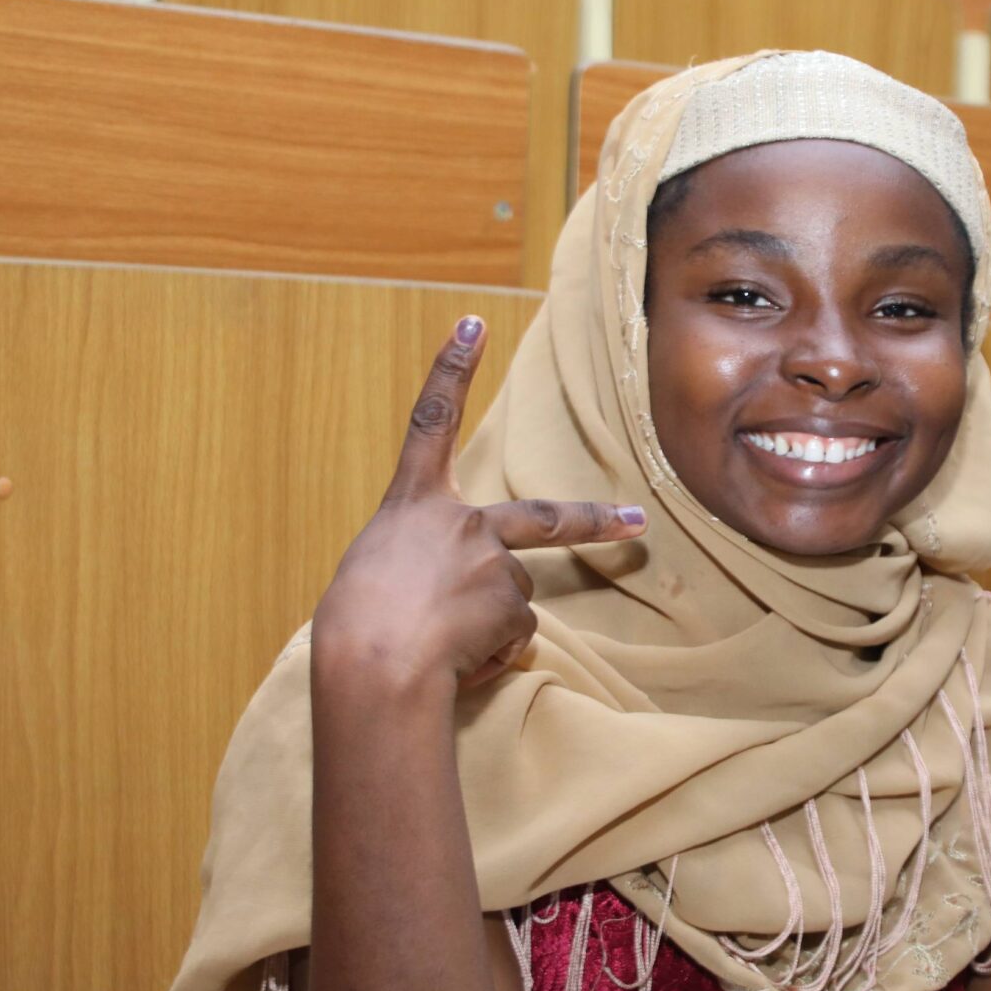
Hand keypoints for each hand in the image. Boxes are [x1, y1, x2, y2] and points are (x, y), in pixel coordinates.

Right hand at [312, 315, 646, 691]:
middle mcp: (461, 523)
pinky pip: (509, 639)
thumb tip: (449, 590)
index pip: (432, 422)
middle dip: (596, 520)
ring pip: (509, 600)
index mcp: (411, 505)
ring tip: (439, 646)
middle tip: (636, 521)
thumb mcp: (373, 574)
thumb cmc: (355, 627)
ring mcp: (494, 563)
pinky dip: (488, 655)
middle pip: (544, 518)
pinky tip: (455, 663)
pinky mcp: (513, 607)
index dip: (452, 371)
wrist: (374, 664)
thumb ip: (417, 562)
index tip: (472, 325)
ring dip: (485, 627)